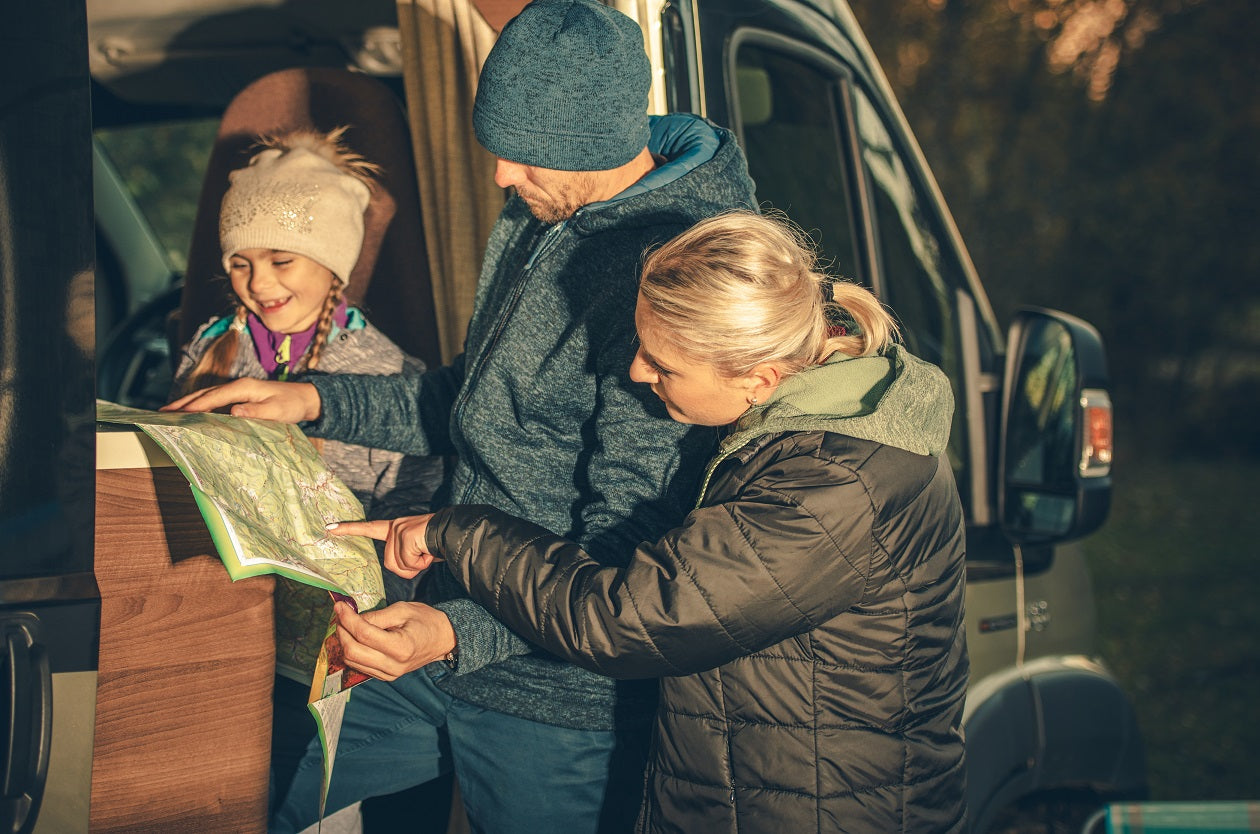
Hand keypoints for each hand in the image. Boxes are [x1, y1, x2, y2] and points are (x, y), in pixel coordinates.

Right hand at [161, 378, 320, 422]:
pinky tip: (190, 414)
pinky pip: (214, 401)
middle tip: (162, 412)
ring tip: (168, 412)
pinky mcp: (238, 397)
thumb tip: (234, 411)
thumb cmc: (291, 404)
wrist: (304, 398)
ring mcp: (237, 390)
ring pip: (207, 396)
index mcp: (244, 387)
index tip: (179, 414)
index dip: (196, 405)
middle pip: (205, 393)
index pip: (214, 396)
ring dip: (187, 403)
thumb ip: (257, 411)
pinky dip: (199, 406)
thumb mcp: (278, 410)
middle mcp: (237, 386)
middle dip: (183, 402)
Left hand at [328, 516, 440, 578]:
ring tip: (427, 554)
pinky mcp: (406, 535)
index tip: (329, 527)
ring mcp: (400, 530)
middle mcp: (395, 527)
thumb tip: (403, 565)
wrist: (455, 533)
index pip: (369, 528)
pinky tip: (429, 554)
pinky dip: (421, 564)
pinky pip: (407, 563)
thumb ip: (404, 555)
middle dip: (407, 568)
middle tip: (423, 558)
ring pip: (397, 565)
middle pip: (389, 563)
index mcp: (396, 528)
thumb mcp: (417, 550)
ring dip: (415, 566)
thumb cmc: (440, 544)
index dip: (349, 529)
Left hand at [333, 600, 455, 680]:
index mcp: (401, 647)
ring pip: (353, 662)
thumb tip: (352, 617)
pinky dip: (353, 651)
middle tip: (340, 616)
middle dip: (342, 632)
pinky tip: (355, 638)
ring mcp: (389, 674)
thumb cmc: (426, 620)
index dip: (348, 619)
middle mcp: (393, 665)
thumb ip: (377, 615)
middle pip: (353, 652)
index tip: (339, 606)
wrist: (443, 639)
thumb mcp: (403, 610)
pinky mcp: (386, 676)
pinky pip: (360, 666)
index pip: (364, 635)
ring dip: (344, 642)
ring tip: (346, 625)